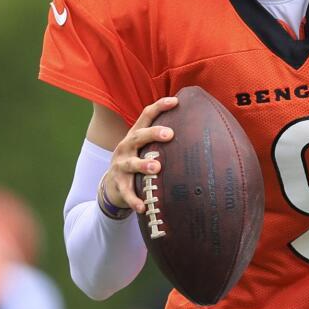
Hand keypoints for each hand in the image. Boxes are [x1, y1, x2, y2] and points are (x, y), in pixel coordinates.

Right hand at [102, 97, 179, 212]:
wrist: (111, 185)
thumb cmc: (137, 161)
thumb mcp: (145, 147)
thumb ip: (162, 139)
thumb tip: (196, 129)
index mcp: (135, 135)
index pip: (146, 115)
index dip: (159, 106)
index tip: (176, 101)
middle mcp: (126, 147)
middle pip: (138, 137)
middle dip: (152, 134)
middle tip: (169, 134)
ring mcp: (120, 166)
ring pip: (131, 164)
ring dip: (143, 165)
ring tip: (156, 167)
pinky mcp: (119, 185)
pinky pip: (127, 192)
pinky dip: (134, 200)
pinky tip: (143, 207)